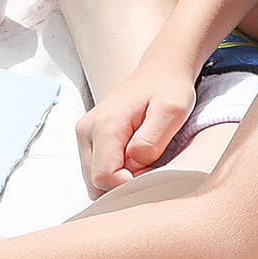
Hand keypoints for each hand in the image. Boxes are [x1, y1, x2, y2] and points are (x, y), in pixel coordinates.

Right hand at [75, 60, 200, 194]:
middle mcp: (86, 131)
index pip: (104, 178)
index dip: (132, 185)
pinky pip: (98, 173)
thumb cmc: (169, 89)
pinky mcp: (89, 140)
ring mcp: (85, 136)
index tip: (155, 170)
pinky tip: (137, 161)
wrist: (160, 71)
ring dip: (120, 182)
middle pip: (96, 185)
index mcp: (104, 126)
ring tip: (146, 163)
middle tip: (152, 168)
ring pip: (95, 182)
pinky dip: (117, 175)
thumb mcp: (172, 110)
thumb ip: (151, 141)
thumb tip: (133, 164)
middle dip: (124, 187)